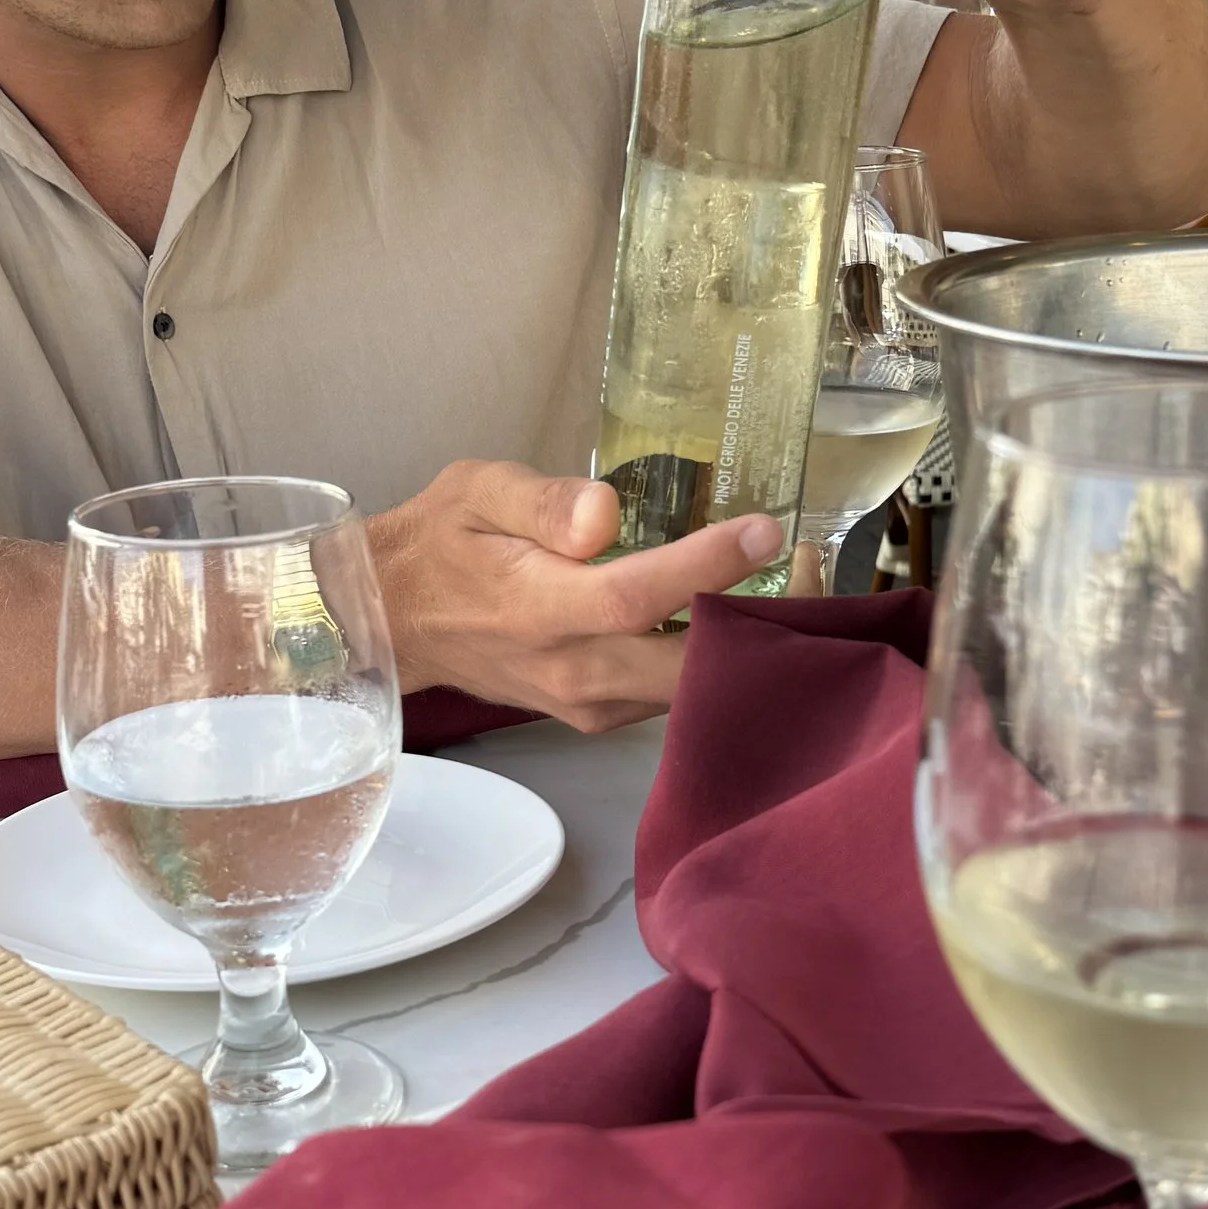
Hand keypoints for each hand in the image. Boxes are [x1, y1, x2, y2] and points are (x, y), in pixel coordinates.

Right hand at [366, 462, 781, 731]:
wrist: (397, 621)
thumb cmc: (441, 544)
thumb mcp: (478, 491)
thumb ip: (543, 499)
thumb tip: (605, 513)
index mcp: (539, 608)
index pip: (637, 598)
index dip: (707, 567)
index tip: (765, 531)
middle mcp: (571, 670)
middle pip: (688, 663)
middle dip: (760, 619)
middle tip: (811, 561)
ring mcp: (587, 703)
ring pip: (689, 689)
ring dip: (746, 643)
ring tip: (790, 580)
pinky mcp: (596, 717)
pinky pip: (672, 698)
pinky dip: (714, 662)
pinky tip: (739, 614)